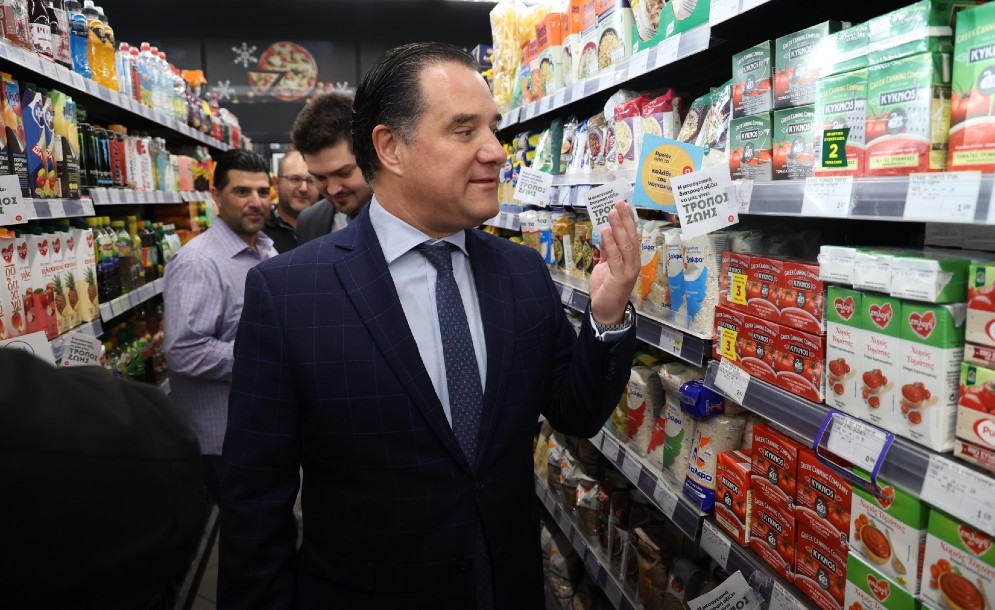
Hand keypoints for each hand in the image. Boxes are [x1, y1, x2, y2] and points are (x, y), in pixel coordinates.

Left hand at [590, 200, 639, 324]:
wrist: (606, 312)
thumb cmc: (606, 289)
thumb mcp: (606, 266)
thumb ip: (608, 252)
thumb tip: (607, 234)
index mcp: (631, 259)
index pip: (631, 236)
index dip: (628, 221)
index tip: (624, 205)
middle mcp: (633, 263)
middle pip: (630, 237)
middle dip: (624, 219)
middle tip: (619, 203)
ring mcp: (629, 270)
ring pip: (625, 244)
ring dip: (618, 227)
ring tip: (612, 212)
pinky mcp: (620, 277)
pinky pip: (615, 257)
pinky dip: (610, 243)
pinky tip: (605, 231)